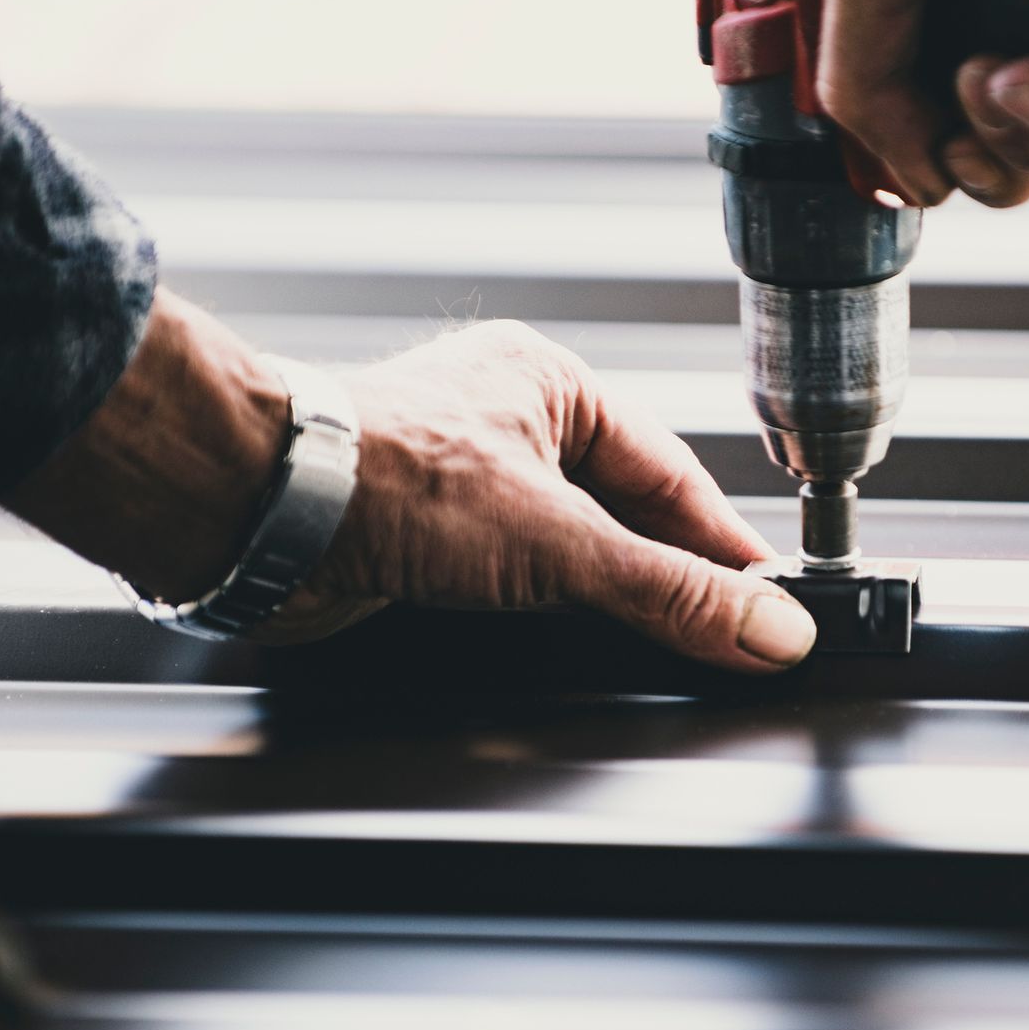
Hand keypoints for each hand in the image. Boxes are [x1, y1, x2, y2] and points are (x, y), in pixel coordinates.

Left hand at [11, 295, 817, 673]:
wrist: (256, 514)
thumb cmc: (382, 479)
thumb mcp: (560, 544)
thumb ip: (669, 593)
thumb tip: (768, 628)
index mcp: (553, 385)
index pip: (671, 477)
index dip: (723, 548)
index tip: (772, 606)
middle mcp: (508, 423)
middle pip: (623, 513)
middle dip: (667, 574)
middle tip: (728, 637)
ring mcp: (464, 478)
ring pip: (568, 546)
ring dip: (606, 594)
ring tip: (661, 645)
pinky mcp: (424, 533)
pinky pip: (515, 575)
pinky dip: (549, 610)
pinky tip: (568, 640)